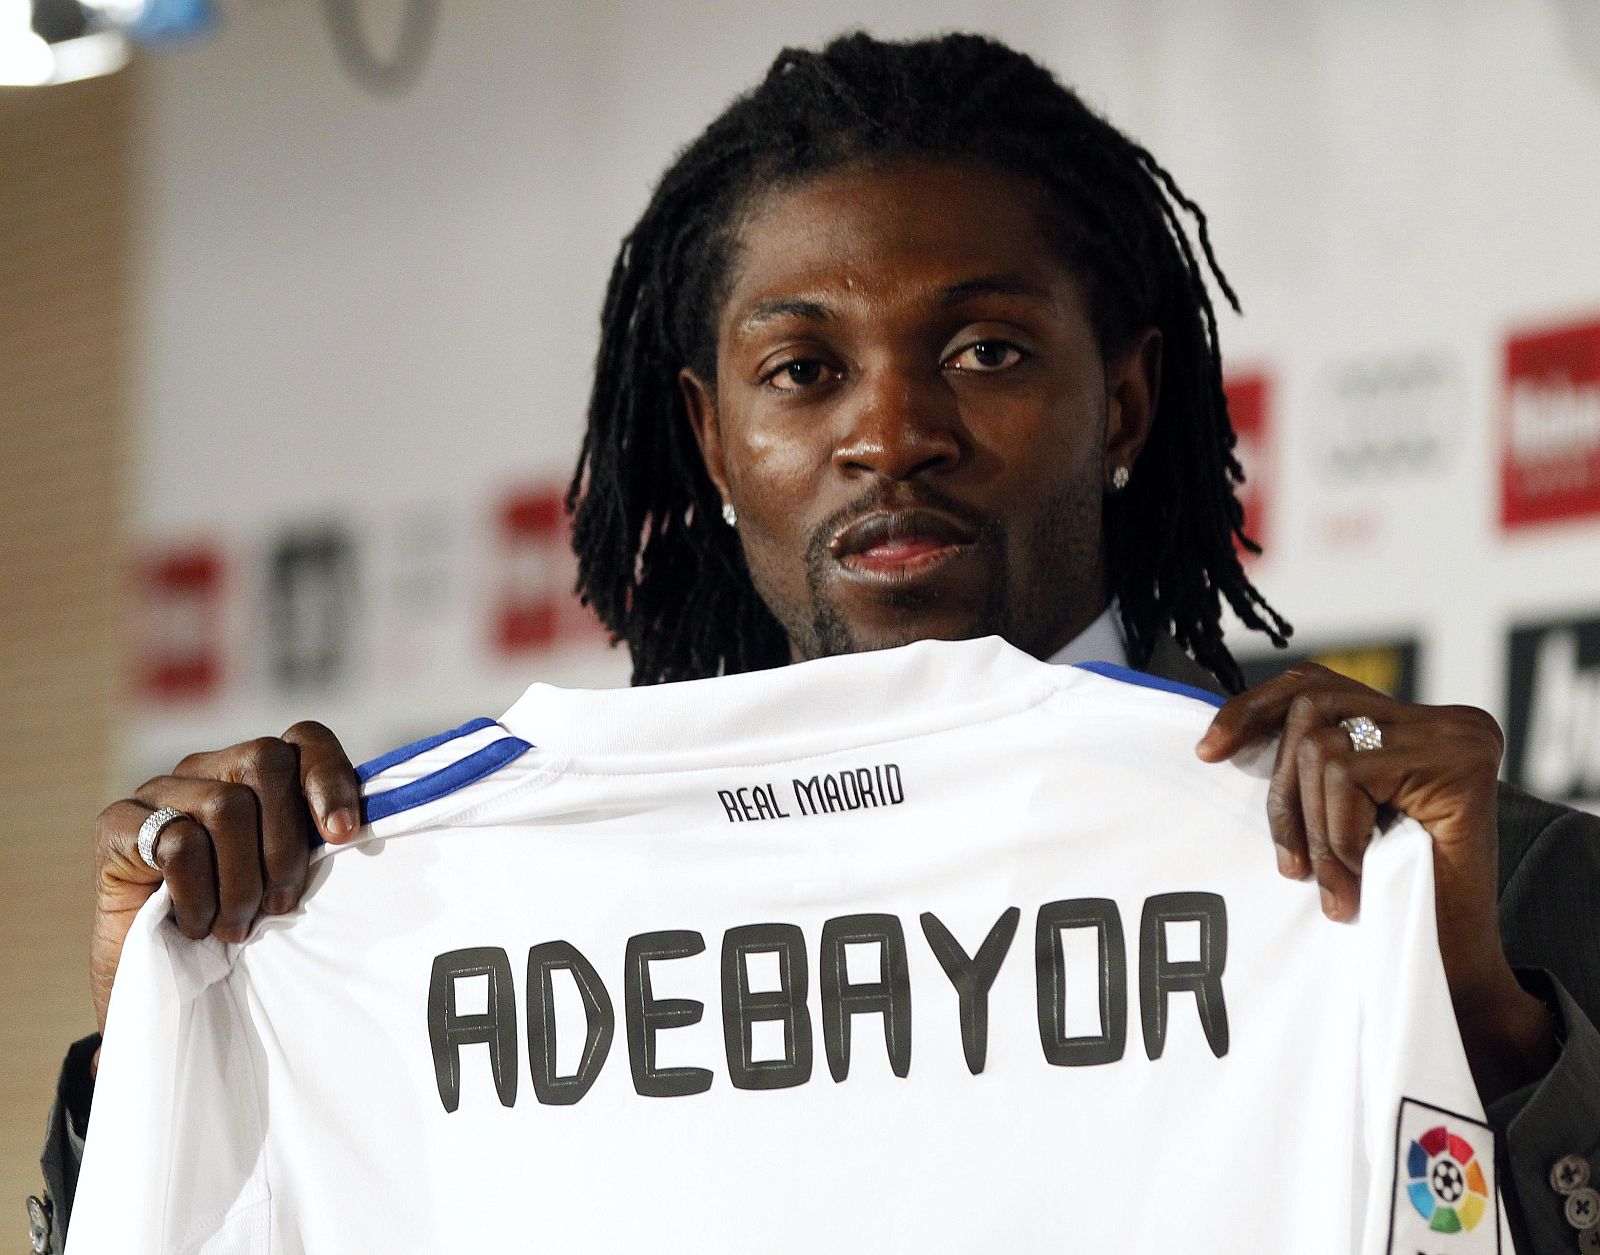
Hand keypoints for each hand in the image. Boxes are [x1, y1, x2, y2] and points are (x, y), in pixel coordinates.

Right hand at [90, 722, 361, 1038]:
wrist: (158, 983)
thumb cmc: (236, 930)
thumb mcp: (290, 883)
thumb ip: (320, 845)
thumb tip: (373, 825)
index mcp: (258, 775)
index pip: (305, 739)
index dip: (330, 778)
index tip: (344, 835)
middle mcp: (210, 769)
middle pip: (266, 762)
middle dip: (285, 843)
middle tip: (281, 905)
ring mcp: (160, 791)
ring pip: (226, 806)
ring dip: (241, 881)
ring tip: (236, 927)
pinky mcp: (117, 823)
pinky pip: (177, 842)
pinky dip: (197, 895)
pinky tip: (195, 925)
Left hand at [1195, 663, 1556, 1101]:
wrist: (1451, 976)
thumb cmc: (1388, 903)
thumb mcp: (1336, 820)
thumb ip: (1310, 769)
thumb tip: (1222, 737)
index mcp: (1411, 724)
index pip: (1314, 686)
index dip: (1251, 710)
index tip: (1206, 753)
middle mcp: (1443, 720)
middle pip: (1311, 706)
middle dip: (1284, 789)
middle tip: (1292, 867)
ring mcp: (1457, 737)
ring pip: (1324, 744)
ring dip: (1313, 826)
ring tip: (1332, 885)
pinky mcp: (1461, 765)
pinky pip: (1350, 776)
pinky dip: (1338, 836)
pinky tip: (1357, 881)